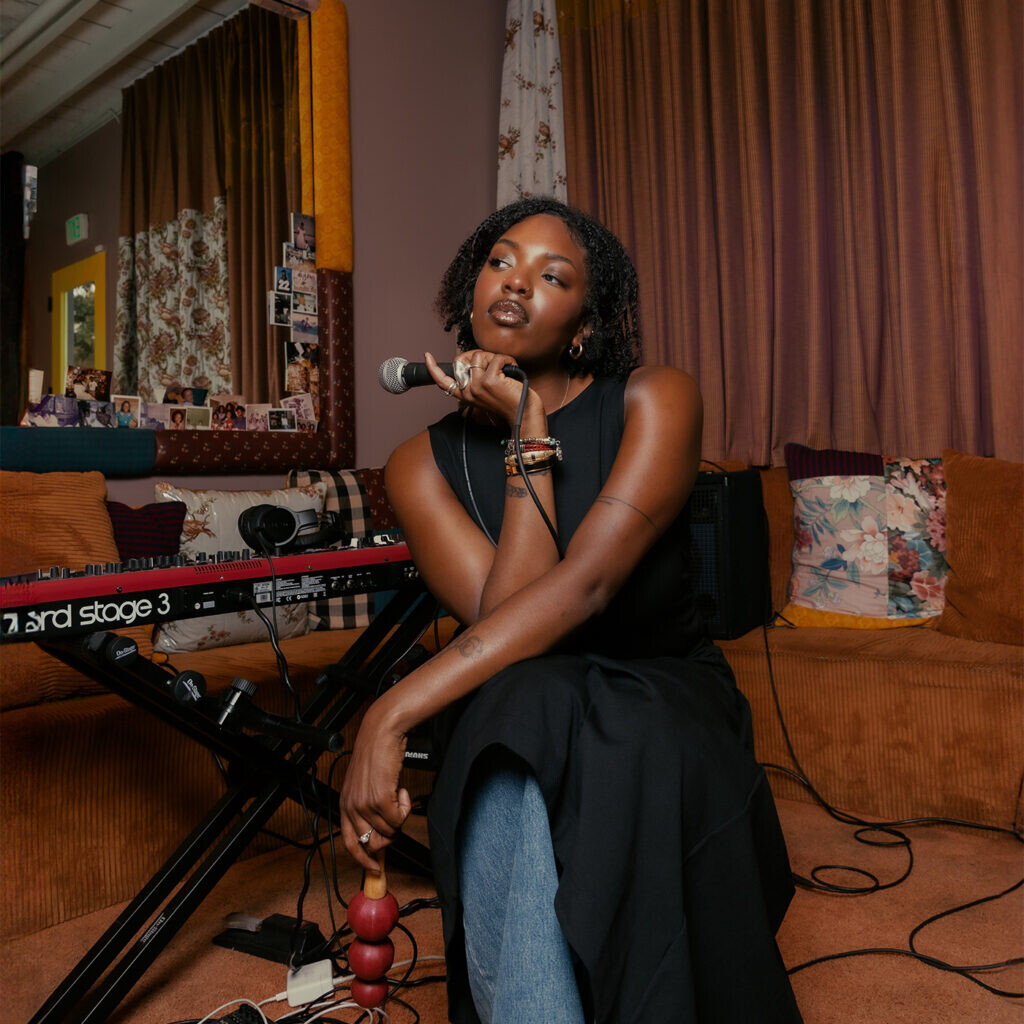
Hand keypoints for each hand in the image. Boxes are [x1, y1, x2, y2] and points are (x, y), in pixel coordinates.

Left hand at [340, 701, 411, 872]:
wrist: (381, 732)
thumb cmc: (376, 755)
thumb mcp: (365, 784)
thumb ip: (367, 807)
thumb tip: (379, 832)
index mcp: (345, 804)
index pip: (349, 843)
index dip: (363, 859)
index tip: (375, 868)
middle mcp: (351, 806)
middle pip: (372, 843)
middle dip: (390, 836)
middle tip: (397, 818)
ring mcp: (364, 804)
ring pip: (389, 832)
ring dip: (399, 817)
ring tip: (399, 795)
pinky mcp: (380, 799)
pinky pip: (399, 820)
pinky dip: (406, 807)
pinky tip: (402, 790)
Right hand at [425, 350, 543, 428]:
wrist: (524, 414)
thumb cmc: (510, 401)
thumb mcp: (487, 391)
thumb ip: (476, 378)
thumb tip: (474, 358)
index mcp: (465, 394)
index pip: (443, 381)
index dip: (433, 368)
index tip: (427, 357)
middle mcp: (468, 391)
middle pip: (464, 358)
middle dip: (481, 355)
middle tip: (495, 366)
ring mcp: (477, 386)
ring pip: (479, 355)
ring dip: (495, 357)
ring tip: (504, 369)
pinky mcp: (490, 381)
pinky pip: (496, 357)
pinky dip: (507, 359)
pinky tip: (512, 369)